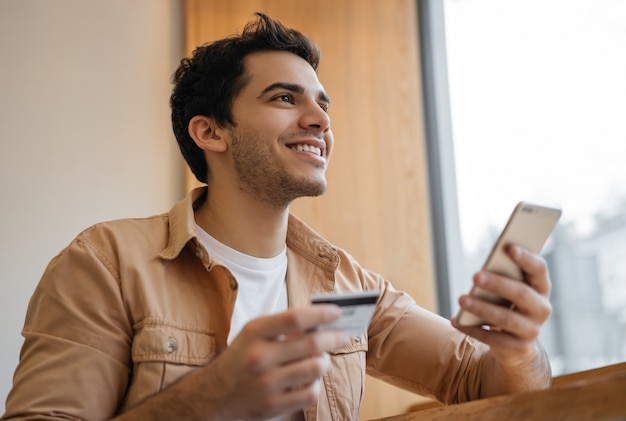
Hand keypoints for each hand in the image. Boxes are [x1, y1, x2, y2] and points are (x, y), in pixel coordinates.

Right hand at [205, 305, 349, 419]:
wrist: (212, 394)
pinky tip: (311, 379)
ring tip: (323, 358)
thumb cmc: (241, 357)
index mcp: (254, 332)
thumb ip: (282, 326)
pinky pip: (310, 393)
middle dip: (334, 337)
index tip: (337, 312)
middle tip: (344, 336)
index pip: (295, 318)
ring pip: (315, 368)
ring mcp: (267, 383)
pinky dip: (316, 384)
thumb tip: (321, 321)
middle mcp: (260, 357)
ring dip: (325, 361)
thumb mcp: (253, 334)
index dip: (321, 313)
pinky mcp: (273, 405)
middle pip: (311, 343)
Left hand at [452, 245, 551, 366]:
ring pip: (505, 318)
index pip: (539, 270)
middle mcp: (541, 309)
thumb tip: (481, 270)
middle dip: (497, 283)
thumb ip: (502, 275)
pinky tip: (456, 321)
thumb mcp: (508, 289)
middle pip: (521, 294)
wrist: (516, 344)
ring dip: (481, 308)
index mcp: (541, 287)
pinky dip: (472, 329)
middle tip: (475, 275)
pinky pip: (493, 339)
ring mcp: (532, 330)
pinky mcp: (519, 348)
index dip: (526, 258)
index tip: (509, 247)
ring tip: (462, 299)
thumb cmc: (507, 304)